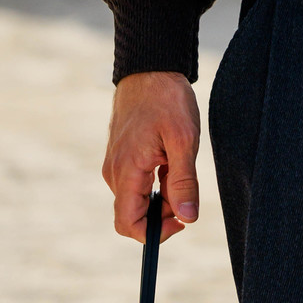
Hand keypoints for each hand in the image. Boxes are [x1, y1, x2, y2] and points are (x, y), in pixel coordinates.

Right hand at [103, 72, 201, 242]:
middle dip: (162, 214)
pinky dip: (156, 182)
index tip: (182, 220)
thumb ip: (184, 182)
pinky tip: (171, 161)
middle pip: (133, 214)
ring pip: (137, 198)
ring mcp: (115, 164)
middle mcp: (114, 173)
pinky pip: (136, 182)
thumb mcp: (184, 141)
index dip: (156, 233)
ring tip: (180, 167)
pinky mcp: (121, 156)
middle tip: (187, 191)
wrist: (151, 68)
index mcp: (126, 172)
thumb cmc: (167, 101)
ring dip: (160, 196)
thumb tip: (187, 218)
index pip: (128, 224)